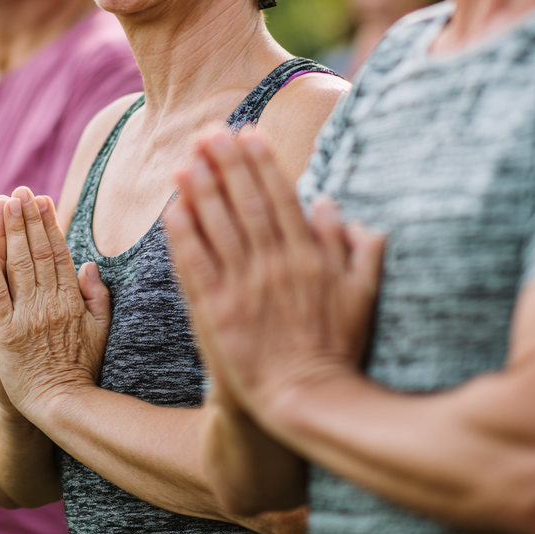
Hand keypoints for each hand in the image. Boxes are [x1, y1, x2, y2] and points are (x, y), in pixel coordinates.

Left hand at [0, 186, 110, 425]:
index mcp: (71, 301)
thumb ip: (98, 297)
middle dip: (26, 218)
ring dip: (9, 232)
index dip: (48, 224)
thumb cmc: (81, 370)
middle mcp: (48, 304)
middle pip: (36, 252)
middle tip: (19, 190)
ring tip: (3, 203)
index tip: (41, 199)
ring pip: (16, 266)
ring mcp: (24, 318)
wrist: (57, 408)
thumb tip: (90, 264)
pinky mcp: (2, 334)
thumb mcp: (100, 332)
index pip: (58, 253)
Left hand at [165, 129, 384, 432]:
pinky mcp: (216, 312)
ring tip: (187, 158)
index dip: (262, 163)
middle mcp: (274, 266)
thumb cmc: (337, 349)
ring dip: (201, 189)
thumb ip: (355, 249)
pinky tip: (172, 208)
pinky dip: (184, 235)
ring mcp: (243, 288)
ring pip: (218, 226)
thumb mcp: (362, 296)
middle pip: (245, 203)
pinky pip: (195, 265)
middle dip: (226, 163)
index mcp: (309, 258)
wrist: (307, 401)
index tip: (248, 134)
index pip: (280, 198)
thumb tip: (332, 206)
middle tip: (209, 132)